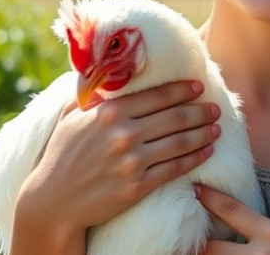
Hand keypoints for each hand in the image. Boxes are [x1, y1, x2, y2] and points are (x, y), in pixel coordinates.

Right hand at [11, 80, 221, 252]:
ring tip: (216, 127)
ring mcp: (131, 161)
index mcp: (109, 112)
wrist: (52, 201)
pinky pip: (174, 169)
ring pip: (179, 142)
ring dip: (203, 133)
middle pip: (174, 117)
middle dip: (200, 111)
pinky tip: (206, 151)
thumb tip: (104, 68)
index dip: (182, 90)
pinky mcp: (137, 186)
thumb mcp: (70, 116)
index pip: (156, 96)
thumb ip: (91, 92)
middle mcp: (123, 134)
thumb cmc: (61, 155)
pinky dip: (195, 158)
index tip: (198, 87)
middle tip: (215, 107)